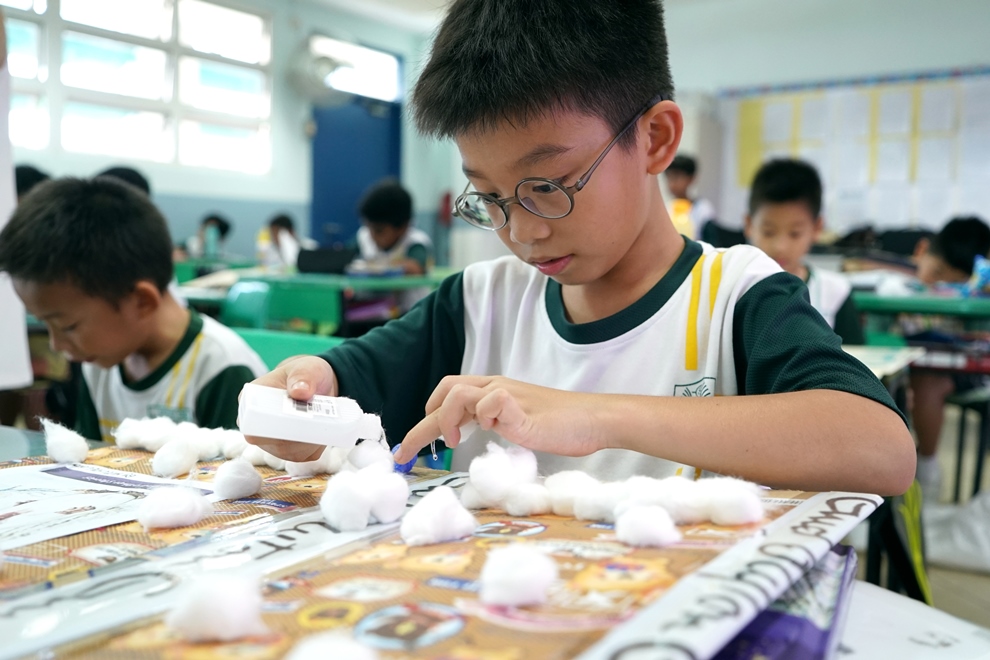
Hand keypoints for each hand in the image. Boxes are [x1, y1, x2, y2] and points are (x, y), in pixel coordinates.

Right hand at [241, 355, 337, 461]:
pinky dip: (317, 445)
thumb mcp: (306, 367)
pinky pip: (304, 456)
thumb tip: (299, 392)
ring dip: (310, 440)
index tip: (295, 419)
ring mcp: (273, 443)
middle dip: (298, 434)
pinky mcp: (291, 452)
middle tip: (318, 419)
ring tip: (322, 420)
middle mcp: (257, 427)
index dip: (271, 429)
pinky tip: (323, 429)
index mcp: (250, 402)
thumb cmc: (306, 374)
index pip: (252, 425)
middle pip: (273, 443)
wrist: (318, 385)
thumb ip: (302, 376)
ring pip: (290, 452)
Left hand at [393, 375, 604, 462]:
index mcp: (493, 391)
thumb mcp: (518, 423)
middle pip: (446, 390)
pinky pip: (489, 401)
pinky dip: (483, 417)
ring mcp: (507, 394)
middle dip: (422, 423)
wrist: (594, 420)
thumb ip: (495, 423)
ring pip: (458, 392)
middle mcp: (496, 386)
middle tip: (411, 451)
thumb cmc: (561, 425)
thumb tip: (472, 434)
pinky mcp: (520, 405)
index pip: (449, 396)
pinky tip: (492, 431)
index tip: (410, 448)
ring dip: (446, 418)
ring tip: (454, 441)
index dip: (425, 421)